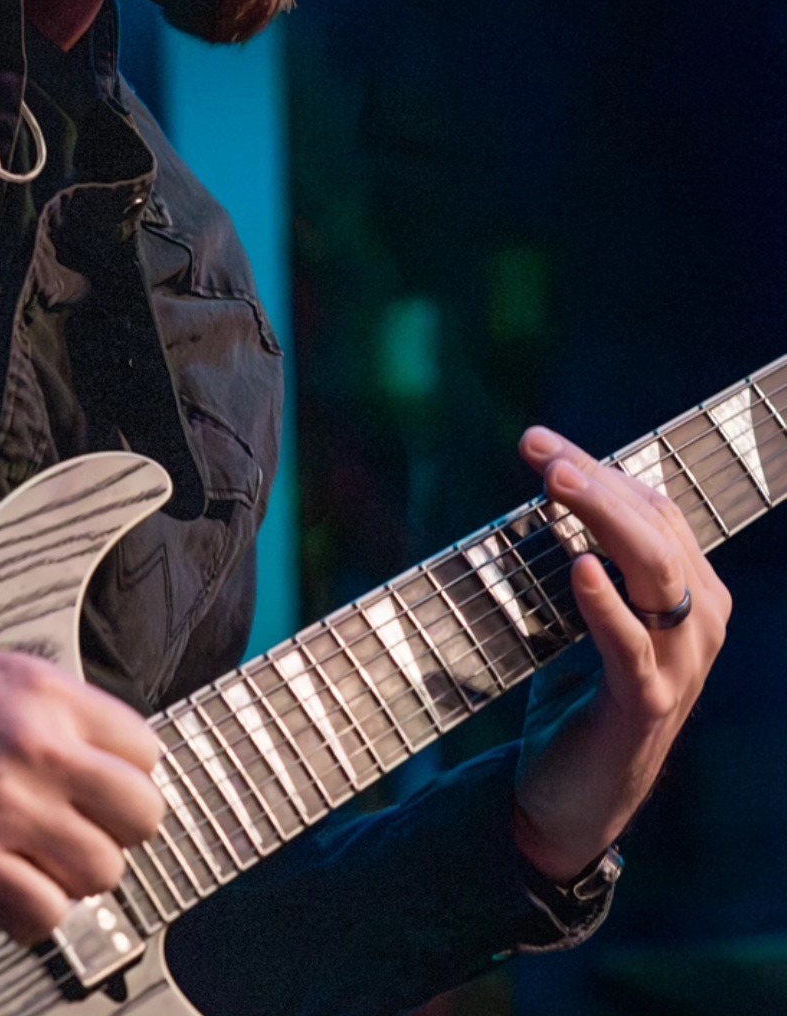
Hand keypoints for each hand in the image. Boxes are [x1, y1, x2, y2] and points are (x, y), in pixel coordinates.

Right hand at [0, 626, 164, 941]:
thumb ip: (35, 695)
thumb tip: (76, 725)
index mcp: (40, 693)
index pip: (142, 747)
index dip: (126, 774)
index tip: (106, 788)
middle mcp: (36, 749)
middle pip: (141, 813)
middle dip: (116, 828)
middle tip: (82, 831)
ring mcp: (5, 809)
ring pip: (102, 871)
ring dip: (75, 875)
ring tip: (40, 864)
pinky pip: (44, 913)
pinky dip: (31, 913)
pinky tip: (6, 892)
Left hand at [512, 426, 730, 882]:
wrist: (572, 797)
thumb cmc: (575, 695)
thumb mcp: (585, 617)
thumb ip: (584, 559)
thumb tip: (555, 484)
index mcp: (689, 593)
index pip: (651, 509)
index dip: (597, 468)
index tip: (538, 441)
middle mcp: (699, 622)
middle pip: (656, 530)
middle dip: (597, 481)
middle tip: (539, 449)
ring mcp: (679, 664)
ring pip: (656, 573)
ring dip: (603, 521)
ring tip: (557, 484)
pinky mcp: (647, 703)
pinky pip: (632, 647)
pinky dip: (607, 605)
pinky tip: (581, 571)